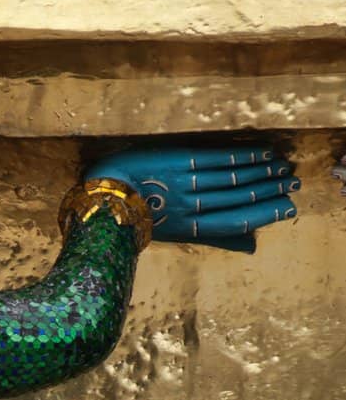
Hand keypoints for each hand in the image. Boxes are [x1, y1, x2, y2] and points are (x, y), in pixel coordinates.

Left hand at [85, 142, 296, 253]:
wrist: (104, 197)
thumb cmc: (142, 216)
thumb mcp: (178, 235)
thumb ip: (215, 240)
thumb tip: (251, 248)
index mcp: (190, 227)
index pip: (235, 222)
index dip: (264, 215)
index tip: (289, 208)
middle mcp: (190, 206)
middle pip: (236, 198)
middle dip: (268, 190)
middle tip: (294, 183)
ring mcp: (183, 184)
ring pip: (229, 178)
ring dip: (259, 171)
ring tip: (282, 166)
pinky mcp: (176, 162)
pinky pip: (214, 158)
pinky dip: (239, 155)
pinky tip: (259, 152)